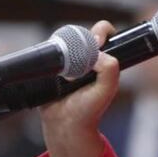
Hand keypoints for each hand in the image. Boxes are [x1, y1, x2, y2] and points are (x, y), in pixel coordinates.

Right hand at [40, 20, 120, 156]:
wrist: (65, 125)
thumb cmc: (88, 110)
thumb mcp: (107, 89)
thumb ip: (109, 68)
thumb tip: (95, 51)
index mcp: (102, 59)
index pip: (103, 32)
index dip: (100, 32)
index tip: (97, 44)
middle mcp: (85, 57)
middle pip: (82, 32)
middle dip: (80, 39)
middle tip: (79, 58)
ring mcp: (66, 60)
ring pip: (63, 39)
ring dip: (63, 48)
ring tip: (66, 71)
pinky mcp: (49, 65)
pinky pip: (47, 51)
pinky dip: (49, 54)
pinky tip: (53, 68)